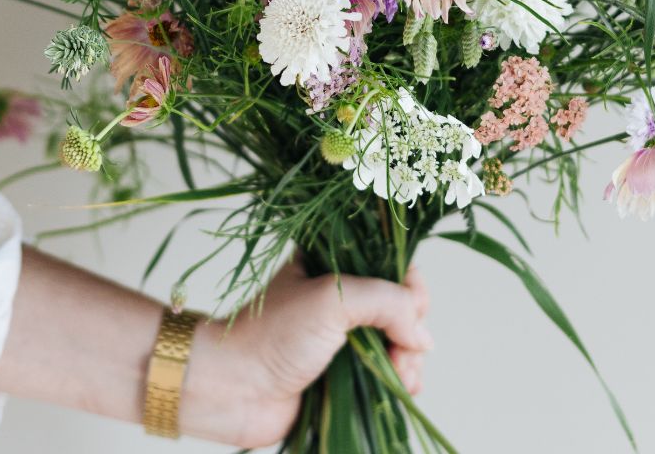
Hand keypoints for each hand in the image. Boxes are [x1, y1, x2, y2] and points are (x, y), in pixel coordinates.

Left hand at [180, 261, 431, 447]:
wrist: (232, 390)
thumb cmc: (272, 334)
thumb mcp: (332, 298)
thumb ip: (386, 302)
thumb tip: (422, 335)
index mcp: (332, 264)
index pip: (388, 264)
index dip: (408, 285)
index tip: (414, 306)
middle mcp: (340, 298)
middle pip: (399, 306)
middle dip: (412, 329)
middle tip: (405, 349)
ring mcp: (342, 338)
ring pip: (397, 342)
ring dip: (410, 360)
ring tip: (401, 375)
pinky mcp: (343, 375)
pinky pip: (386, 374)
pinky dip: (402, 381)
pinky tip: (402, 387)